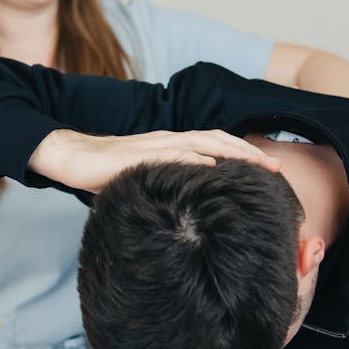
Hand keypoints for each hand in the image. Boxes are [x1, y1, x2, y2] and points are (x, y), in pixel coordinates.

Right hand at [29, 129, 280, 193]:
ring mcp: (154, 144)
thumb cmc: (108, 172)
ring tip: (254, 164)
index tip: (269, 169)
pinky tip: (211, 165)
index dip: (244, 153)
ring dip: (230, 151)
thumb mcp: (147, 179)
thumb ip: (169, 186)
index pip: (216, 144)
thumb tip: (192, 208)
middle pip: (217, 140)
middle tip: (276, 168)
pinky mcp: (138, 155)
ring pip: (200, 142)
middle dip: (248, 152)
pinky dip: (193, 158)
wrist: (72, 158)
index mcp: (173, 145)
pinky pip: (170, 153)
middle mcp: (169, 140)